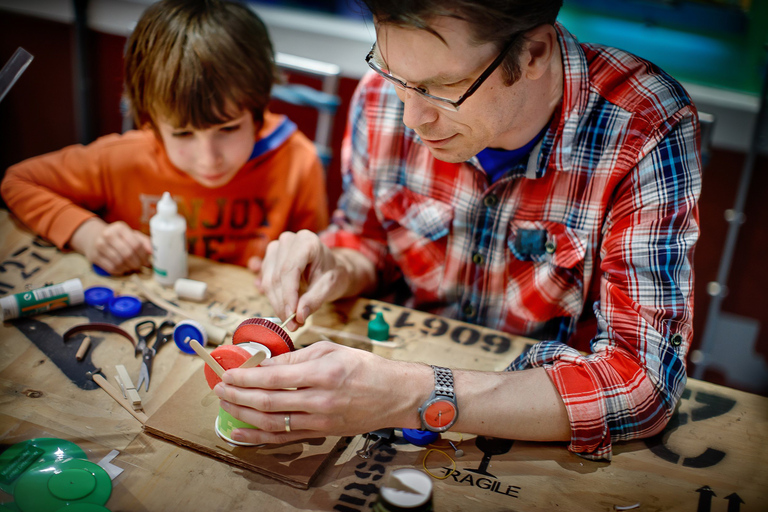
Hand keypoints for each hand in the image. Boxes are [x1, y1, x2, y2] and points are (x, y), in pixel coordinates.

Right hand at [70, 217, 151, 274]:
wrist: (94, 237)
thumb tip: (152, 252)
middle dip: (137, 263)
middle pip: (128, 254)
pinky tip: (123, 268)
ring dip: (129, 268)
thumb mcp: (132, 235)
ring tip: (131, 267)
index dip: (143, 256)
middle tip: (140, 266)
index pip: (136, 244)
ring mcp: (99, 246)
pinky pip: (111, 268)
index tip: (146, 261)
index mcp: (120, 228)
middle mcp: (108, 235)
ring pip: (119, 263)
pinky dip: (120, 271)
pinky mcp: (94, 256)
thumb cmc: (118, 237)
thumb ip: (144, 242)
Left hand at [214, 341, 429, 443]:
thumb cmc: (365, 367)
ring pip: (272, 423)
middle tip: (219, 388)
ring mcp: (320, 420)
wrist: (395, 394)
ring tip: (225, 405)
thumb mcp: (330, 349)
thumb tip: (264, 362)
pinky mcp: (322, 433)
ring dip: (243, 414)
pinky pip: (284, 438)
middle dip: (237, 395)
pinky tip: (240, 431)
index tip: (227, 372)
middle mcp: (320, 399)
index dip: (245, 376)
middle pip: (267, 401)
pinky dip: (258, 437)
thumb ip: (295, 356)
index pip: (273, 377)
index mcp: (322, 372)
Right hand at [258, 230, 375, 329]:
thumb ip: (314, 300)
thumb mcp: (330, 287)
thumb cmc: (333, 274)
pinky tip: (282, 307)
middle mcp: (288, 240)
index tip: (291, 317)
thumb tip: (298, 316)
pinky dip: (272, 297)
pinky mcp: (269, 258)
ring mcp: (276, 248)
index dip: (288, 295)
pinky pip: (264, 280)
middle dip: (283, 304)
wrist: (331, 267)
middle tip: (292, 324)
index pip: (289, 270)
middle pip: (277, 277)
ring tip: (291, 319)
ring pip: (268, 280)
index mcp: (306, 241)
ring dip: (276, 303)